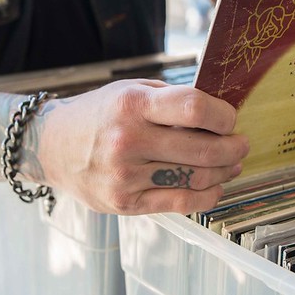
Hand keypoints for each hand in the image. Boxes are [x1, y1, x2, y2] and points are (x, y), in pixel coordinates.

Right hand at [38, 79, 248, 214]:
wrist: (52, 146)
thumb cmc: (99, 115)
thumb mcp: (130, 91)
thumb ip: (171, 99)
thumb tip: (220, 112)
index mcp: (132, 105)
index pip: (194, 108)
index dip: (223, 115)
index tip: (230, 118)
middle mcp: (128, 141)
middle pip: (203, 149)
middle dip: (233, 147)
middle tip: (241, 144)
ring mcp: (126, 176)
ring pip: (196, 179)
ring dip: (224, 171)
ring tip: (231, 164)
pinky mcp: (126, 203)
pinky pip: (181, 203)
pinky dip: (207, 196)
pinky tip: (214, 186)